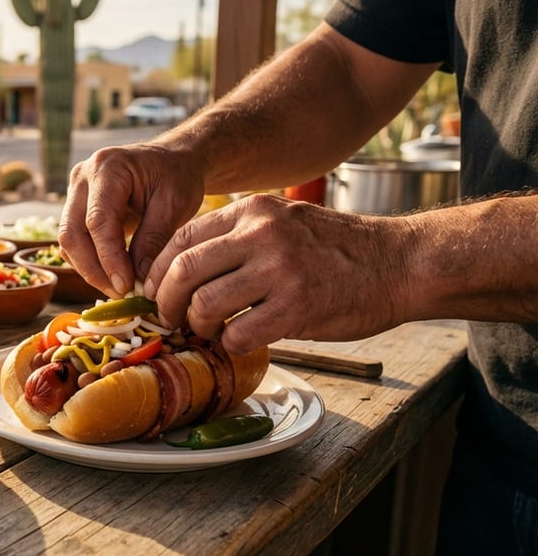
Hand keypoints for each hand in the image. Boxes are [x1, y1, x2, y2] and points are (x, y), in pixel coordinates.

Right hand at [59, 143, 204, 297]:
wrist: (172, 160)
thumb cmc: (177, 176)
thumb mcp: (175, 204)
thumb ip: (154, 239)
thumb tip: (139, 280)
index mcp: (107, 168)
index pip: (97, 221)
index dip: (108, 258)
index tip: (126, 286)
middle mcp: (82, 177)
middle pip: (71, 233)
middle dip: (93, 269)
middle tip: (120, 294)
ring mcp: (74, 192)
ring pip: (67, 241)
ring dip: (89, 269)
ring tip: (119, 289)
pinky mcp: (75, 207)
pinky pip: (73, 241)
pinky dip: (88, 262)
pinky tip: (112, 275)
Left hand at [144, 194, 409, 353]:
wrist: (400, 263)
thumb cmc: (337, 250)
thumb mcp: (284, 222)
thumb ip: (239, 237)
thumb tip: (182, 270)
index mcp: (254, 211)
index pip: (181, 238)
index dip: (158, 270)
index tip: (154, 291)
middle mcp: (263, 234)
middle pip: (183, 270)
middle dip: (166, 302)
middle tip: (170, 319)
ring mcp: (281, 270)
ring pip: (205, 304)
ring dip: (198, 325)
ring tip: (209, 331)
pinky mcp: (298, 307)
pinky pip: (239, 333)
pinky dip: (231, 344)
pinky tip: (242, 341)